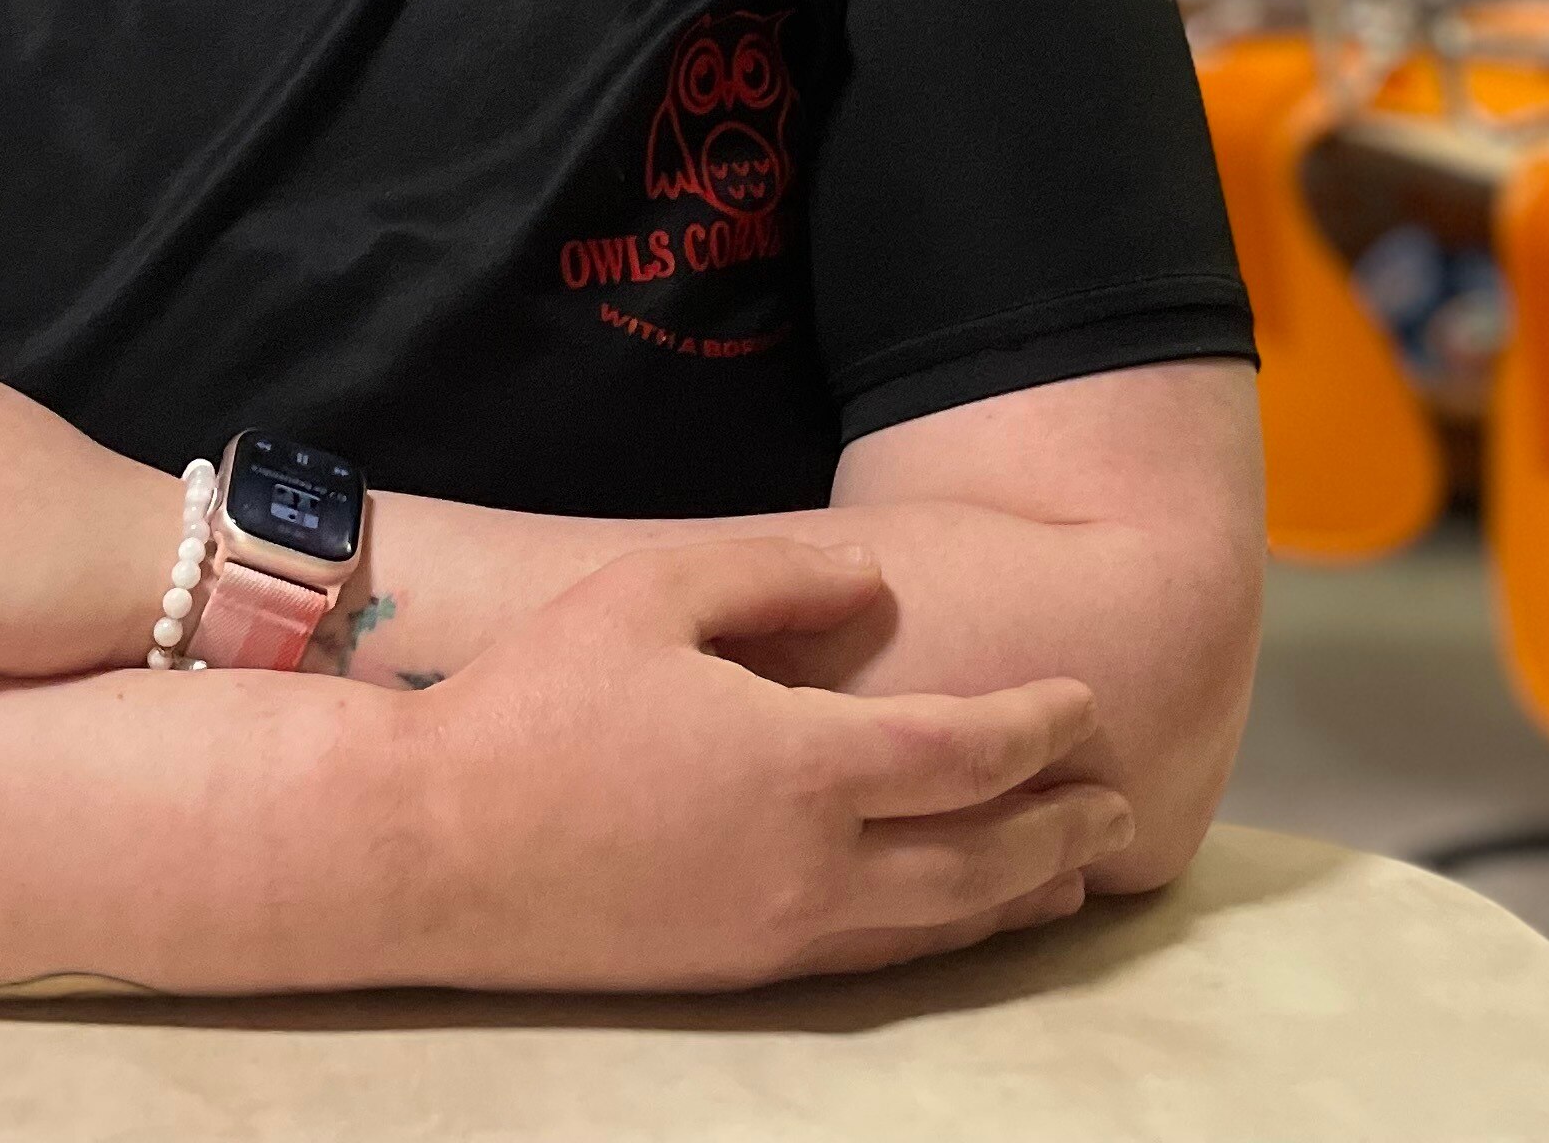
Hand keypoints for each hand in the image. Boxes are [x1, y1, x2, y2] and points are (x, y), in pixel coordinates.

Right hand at [395, 537, 1132, 989]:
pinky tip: (958, 918)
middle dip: (1061, 826)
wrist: (429, 846)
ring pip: (939, 923)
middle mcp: (811, 864)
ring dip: (1019, 894)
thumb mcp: (654, 593)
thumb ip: (780, 575)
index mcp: (802, 764)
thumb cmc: (536, 702)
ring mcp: (776, 931)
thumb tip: (877, 576)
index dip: (1040, 726)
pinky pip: (877, 958)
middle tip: (1120, 800)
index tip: (1085, 700)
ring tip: (1073, 870)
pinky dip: (946, 936)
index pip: (966, 751)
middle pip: (982, 857)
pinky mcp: (736, 973)